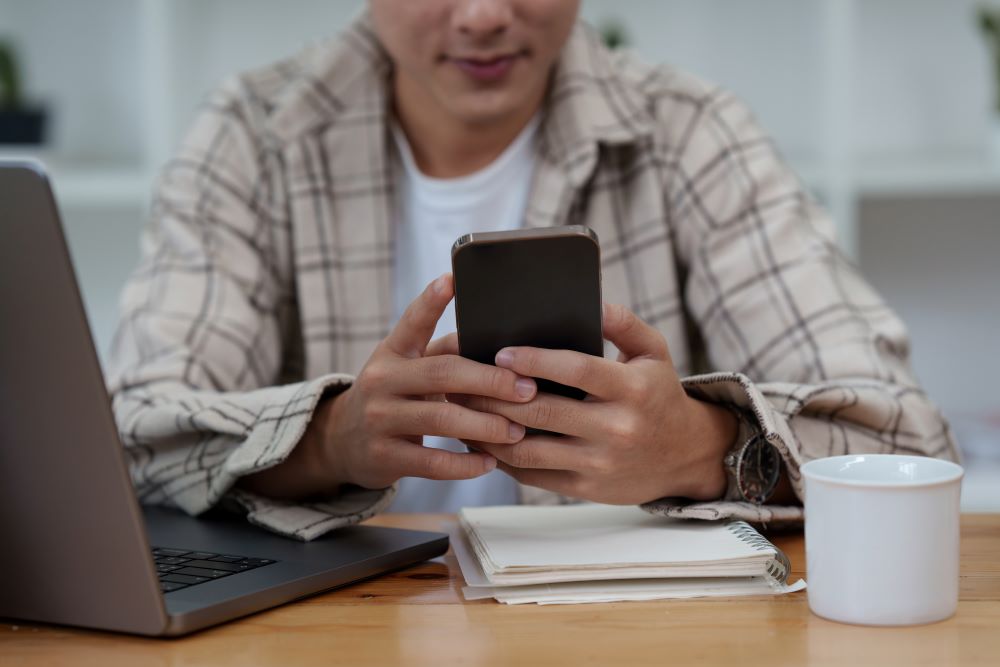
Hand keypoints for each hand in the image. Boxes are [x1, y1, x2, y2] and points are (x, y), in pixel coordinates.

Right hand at [240, 274, 536, 498]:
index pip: (412, 321)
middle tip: (528, 388)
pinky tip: (490, 462)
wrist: (342, 440)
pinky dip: (465, 464)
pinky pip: (431, 461)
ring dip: (485, 425)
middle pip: (441, 373)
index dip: (431, 300)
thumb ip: (444, 354)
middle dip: (490, 380)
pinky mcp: (383, 456)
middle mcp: (382, 380)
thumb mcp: (407, 367)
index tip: (453, 279)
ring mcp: (379, 418)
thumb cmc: (395, 395)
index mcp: (393, 351)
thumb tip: (502, 343)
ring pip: (440, 418)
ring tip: (518, 430)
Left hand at [453, 303, 737, 504]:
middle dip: (497, 395)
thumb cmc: (659, 394)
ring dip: (489, 430)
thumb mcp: (654, 352)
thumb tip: (591, 299)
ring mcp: (599, 462)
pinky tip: (482, 438)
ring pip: (529, 449)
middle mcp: (616, 428)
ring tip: (463, 409)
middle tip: (462, 379)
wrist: (685, 456)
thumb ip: (623, 322)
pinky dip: (502, 457)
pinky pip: (532, 475)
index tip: (501, 352)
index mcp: (632, 389)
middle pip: (543, 411)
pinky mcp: (585, 488)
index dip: (536, 360)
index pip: (577, 370)